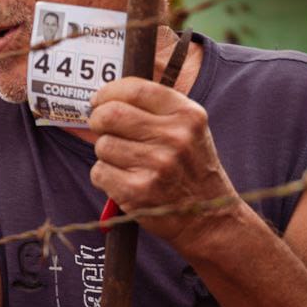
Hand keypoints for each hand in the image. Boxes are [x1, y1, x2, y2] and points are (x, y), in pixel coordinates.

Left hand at [88, 77, 238, 247]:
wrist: (208, 217)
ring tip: (126, 162)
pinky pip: (99, 172)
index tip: (99, 100)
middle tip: (101, 128)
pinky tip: (124, 181)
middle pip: (110, 114)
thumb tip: (105, 97)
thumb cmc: (189, 167)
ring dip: (105, 154)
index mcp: (188, 115)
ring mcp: (158, 165)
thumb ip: (154, 108)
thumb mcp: (189, 129)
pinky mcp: (138, 191)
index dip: (108, 92)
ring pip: (102, 145)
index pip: (135, 89)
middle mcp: (175, 137)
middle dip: (98, 120)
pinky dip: (104, 177)